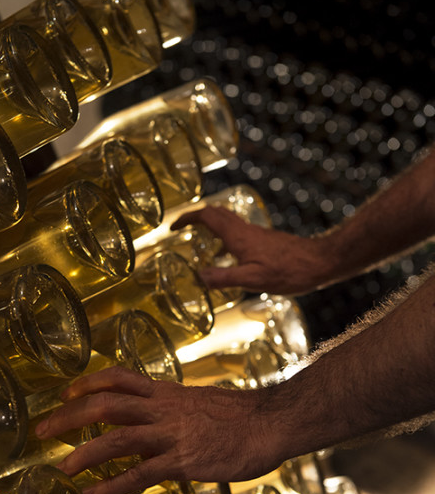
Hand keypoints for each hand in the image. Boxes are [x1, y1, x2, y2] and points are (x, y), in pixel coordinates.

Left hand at [35, 366, 285, 493]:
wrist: (271, 422)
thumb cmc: (243, 416)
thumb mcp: (202, 403)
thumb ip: (176, 411)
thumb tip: (160, 420)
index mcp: (167, 393)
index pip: (120, 378)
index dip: (89, 383)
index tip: (67, 393)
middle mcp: (163, 410)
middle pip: (106, 404)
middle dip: (69, 416)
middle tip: (42, 430)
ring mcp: (172, 435)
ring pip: (116, 438)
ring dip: (84, 453)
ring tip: (61, 468)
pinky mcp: (183, 461)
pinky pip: (140, 474)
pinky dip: (112, 486)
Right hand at [171, 205, 333, 294]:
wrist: (319, 263)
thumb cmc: (289, 271)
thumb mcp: (253, 280)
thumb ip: (224, 278)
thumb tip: (199, 276)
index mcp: (238, 236)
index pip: (207, 216)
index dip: (187, 218)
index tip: (173, 226)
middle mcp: (245, 230)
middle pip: (216, 213)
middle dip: (195, 218)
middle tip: (182, 228)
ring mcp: (256, 234)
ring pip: (227, 222)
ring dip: (210, 226)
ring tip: (199, 242)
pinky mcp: (265, 241)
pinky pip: (238, 233)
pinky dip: (224, 238)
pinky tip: (228, 258)